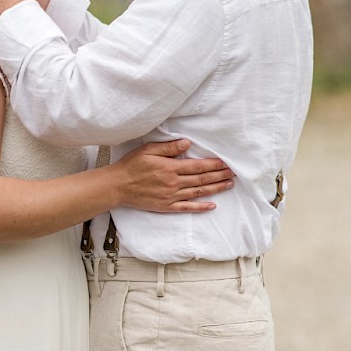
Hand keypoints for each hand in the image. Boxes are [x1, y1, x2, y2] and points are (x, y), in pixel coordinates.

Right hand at [111, 139, 233, 212]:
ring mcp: (171, 196)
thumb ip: (168, 147)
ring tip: (228, 185)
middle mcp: (173, 183)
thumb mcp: (147, 150)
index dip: (213, 165)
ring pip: (198, 193)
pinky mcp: (166, 206)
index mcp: (170, 168)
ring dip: (215, 189)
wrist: (117, 187)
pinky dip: (200, 207)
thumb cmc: (131, 166)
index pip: (197, 166)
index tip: (226, 163)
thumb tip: (186, 144)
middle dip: (219, 176)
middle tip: (234, 173)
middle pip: (201, 180)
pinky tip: (212, 205)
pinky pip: (187, 207)